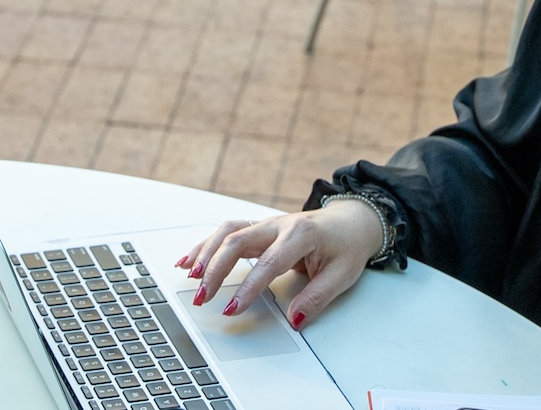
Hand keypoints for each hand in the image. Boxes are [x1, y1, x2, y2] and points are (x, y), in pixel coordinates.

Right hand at [174, 200, 383, 330]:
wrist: (351, 220)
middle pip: (237, 241)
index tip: (232, 308)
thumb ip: (317, 298)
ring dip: (206, 255)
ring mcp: (266, 224)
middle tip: (202, 297)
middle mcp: (278, 225)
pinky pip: (227, 233)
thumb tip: (295, 320)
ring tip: (190, 278)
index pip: (269, 262)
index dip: (248, 287)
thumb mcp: (342, 275)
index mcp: (301, 234)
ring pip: (227, 233)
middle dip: (215, 270)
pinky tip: (189, 261)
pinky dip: (206, 246)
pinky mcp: (259, 229)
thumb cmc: (347, 245)